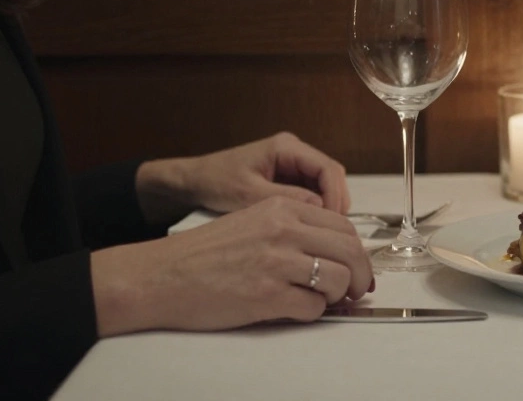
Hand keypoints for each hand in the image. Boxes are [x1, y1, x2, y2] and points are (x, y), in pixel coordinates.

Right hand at [92, 196, 373, 334]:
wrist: (161, 275)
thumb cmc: (203, 254)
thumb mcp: (252, 220)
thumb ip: (293, 229)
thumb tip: (334, 252)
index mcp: (281, 209)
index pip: (342, 226)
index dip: (357, 250)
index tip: (357, 266)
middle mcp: (283, 230)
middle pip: (349, 251)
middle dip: (360, 275)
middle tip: (356, 290)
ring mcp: (276, 262)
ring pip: (337, 279)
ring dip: (337, 296)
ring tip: (323, 300)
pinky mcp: (266, 295)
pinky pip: (312, 308)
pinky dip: (312, 313)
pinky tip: (296, 309)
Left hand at [136, 132, 350, 224]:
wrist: (191, 182)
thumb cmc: (214, 182)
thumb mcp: (247, 194)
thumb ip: (285, 199)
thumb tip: (320, 209)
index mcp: (286, 147)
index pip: (328, 169)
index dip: (335, 196)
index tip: (332, 222)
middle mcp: (293, 152)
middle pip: (331, 177)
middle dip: (335, 204)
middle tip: (333, 234)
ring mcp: (291, 165)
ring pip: (324, 187)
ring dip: (327, 209)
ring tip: (323, 236)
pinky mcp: (287, 180)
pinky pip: (311, 194)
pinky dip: (314, 212)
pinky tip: (309, 231)